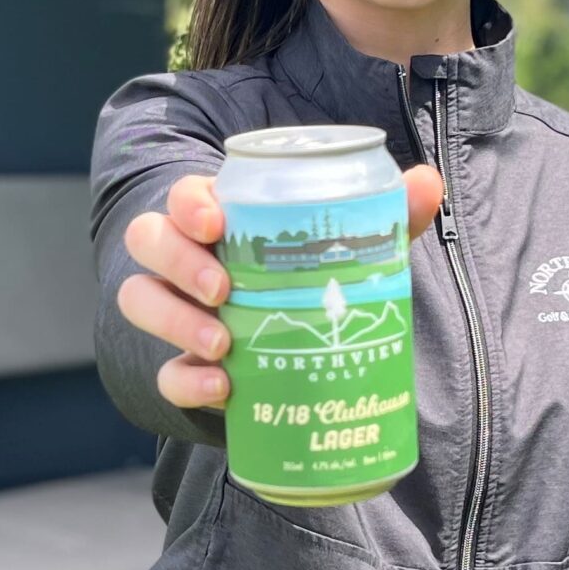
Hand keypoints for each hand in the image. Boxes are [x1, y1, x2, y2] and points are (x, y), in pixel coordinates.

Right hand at [118, 163, 443, 412]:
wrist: (310, 361)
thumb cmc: (319, 282)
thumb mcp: (353, 250)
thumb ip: (387, 216)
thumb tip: (428, 182)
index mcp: (222, 220)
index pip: (184, 196)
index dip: (188, 204)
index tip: (215, 222)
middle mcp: (187, 260)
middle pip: (147, 240)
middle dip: (177, 260)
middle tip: (221, 288)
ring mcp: (179, 313)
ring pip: (140, 299)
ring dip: (172, 319)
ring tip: (223, 343)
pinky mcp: (186, 368)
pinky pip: (164, 373)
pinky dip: (185, 379)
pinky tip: (222, 387)